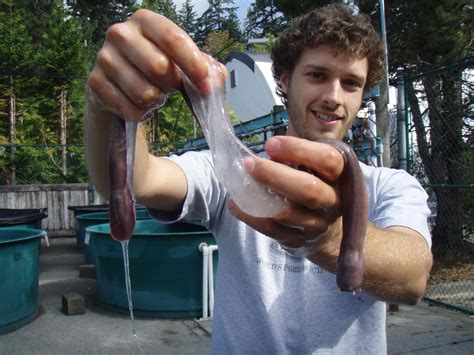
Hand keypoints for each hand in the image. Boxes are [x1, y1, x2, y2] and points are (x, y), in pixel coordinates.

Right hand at [87, 9, 224, 120]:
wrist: (119, 85)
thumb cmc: (156, 69)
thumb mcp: (183, 63)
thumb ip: (205, 67)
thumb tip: (214, 79)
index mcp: (145, 21)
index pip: (172, 38)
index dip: (192, 62)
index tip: (204, 82)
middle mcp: (120, 33)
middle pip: (159, 67)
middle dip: (171, 84)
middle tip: (170, 86)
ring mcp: (104, 57)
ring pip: (144, 92)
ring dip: (156, 100)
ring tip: (154, 95)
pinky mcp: (95, 82)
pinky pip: (130, 109)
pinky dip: (141, 113)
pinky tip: (139, 105)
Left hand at [227, 135, 344, 249]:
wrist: (327, 227)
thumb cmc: (315, 183)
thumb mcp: (316, 165)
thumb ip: (298, 155)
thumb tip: (267, 149)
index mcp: (341, 176)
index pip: (327, 160)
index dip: (298, 150)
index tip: (270, 144)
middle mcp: (334, 201)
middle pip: (308, 190)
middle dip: (275, 175)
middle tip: (248, 163)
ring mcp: (318, 224)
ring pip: (288, 213)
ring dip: (260, 198)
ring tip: (239, 182)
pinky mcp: (300, 240)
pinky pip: (273, 230)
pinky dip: (251, 217)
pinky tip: (236, 204)